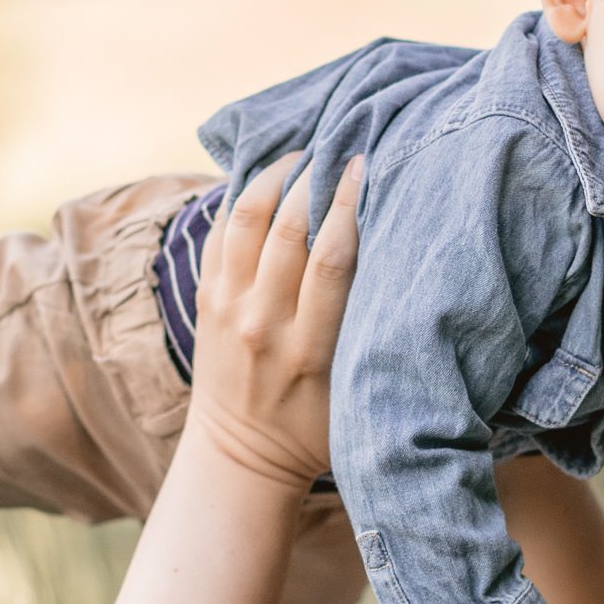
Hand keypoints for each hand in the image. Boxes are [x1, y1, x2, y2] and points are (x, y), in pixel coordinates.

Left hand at [180, 151, 361, 492]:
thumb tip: (398, 263)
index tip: (366, 166)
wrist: (239, 459)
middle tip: (340, 144)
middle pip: (287, 229)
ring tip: (302, 153)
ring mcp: (227, 309)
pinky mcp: (205, 300)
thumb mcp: (356, 395)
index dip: (348, 204)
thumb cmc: (315, 429)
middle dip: (315, 178)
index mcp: (308, 350)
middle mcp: (262, 323)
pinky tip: (268, 178)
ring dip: (274, 176)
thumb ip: (370, 337)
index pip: (330, 259)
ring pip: (246, 220)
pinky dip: (242, 198)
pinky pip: (219, 232)